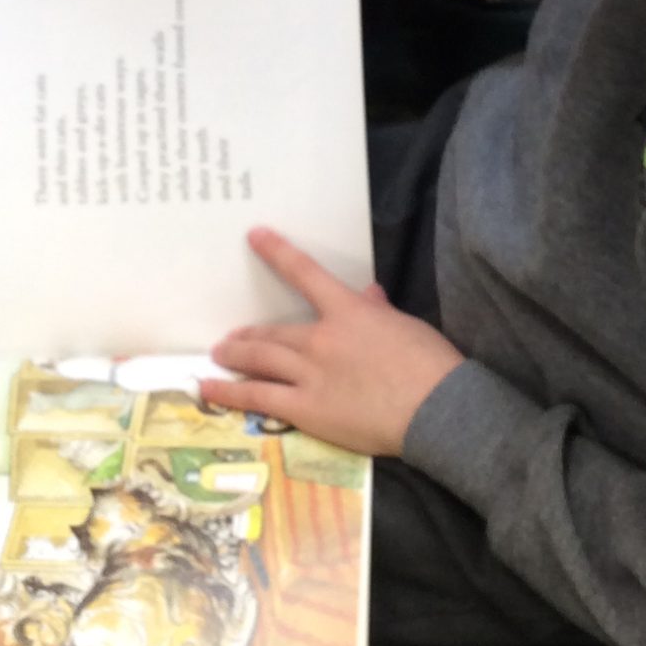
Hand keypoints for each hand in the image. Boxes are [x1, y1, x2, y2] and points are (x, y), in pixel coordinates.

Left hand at [205, 229, 461, 458]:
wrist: (436, 409)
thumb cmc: (429, 364)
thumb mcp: (405, 327)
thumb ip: (379, 312)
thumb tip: (368, 295)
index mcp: (348, 313)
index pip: (306, 274)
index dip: (278, 252)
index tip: (255, 236)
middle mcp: (320, 340)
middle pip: (273, 332)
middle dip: (249, 334)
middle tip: (231, 337)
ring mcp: (309, 375)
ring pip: (260, 360)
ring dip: (236, 355)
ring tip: (220, 354)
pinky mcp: (306, 409)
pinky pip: (258, 398)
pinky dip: (230, 392)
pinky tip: (209, 388)